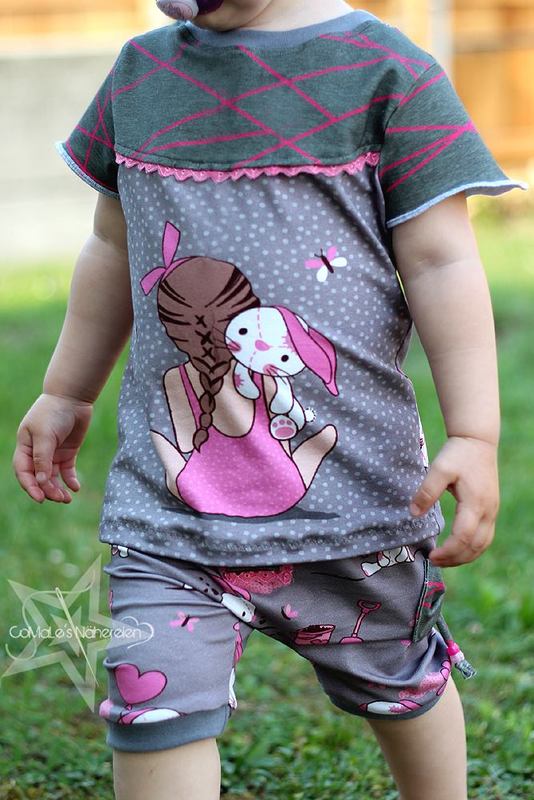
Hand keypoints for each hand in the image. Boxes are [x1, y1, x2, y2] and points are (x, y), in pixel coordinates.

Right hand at [12, 393, 92, 503]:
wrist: (73, 398)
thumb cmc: (53, 413)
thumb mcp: (44, 435)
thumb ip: (42, 458)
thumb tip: (42, 482)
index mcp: (25, 447)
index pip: (24, 472)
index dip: (30, 486)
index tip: (41, 498)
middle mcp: (37, 452)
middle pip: (39, 478)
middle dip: (47, 490)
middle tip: (59, 499)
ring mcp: (53, 453)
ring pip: (53, 477)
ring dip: (58, 489)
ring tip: (67, 499)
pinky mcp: (67, 452)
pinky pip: (67, 471)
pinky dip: (70, 480)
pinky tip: (75, 487)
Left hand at [409, 435, 498, 566]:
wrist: (478, 441)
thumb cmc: (458, 454)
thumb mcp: (439, 468)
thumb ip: (426, 491)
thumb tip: (413, 513)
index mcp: (476, 503)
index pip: (464, 537)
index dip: (448, 551)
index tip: (431, 555)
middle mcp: (488, 511)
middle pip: (475, 546)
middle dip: (455, 559)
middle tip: (434, 561)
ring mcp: (492, 511)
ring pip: (483, 544)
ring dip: (465, 557)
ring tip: (444, 560)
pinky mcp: (491, 510)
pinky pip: (485, 537)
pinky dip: (472, 548)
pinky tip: (458, 550)